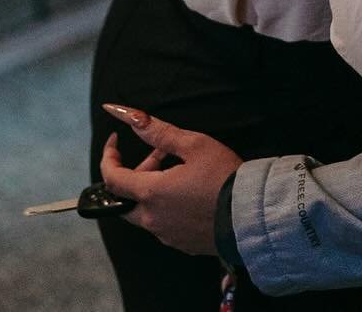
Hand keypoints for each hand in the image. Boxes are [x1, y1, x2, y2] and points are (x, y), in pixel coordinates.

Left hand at [99, 103, 243, 255]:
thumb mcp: (193, 145)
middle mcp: (152, 219)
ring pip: (145, 211)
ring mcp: (166, 235)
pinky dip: (166, 205)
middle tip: (159, 155)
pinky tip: (189, 193)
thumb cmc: (223, 176)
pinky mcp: (181, 244)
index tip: (115, 141)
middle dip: (135, 173)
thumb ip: (158, 132)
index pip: (111, 178)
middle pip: (125, 198)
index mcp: (150, 193)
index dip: (109, 156)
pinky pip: (163, 223)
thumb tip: (130, 116)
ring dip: (152, 189)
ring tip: (180, 170)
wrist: (252, 215)